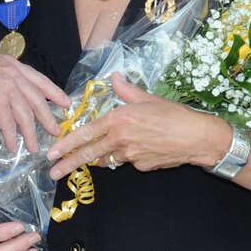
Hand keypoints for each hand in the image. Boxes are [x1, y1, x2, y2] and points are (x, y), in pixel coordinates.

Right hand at [0, 54, 69, 153]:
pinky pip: (9, 125)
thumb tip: (13, 96)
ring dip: (31, 134)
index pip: (40, 79)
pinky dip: (12, 137)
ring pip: (26, 115)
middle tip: (56, 131)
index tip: (65, 103)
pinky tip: (14, 147)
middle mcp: (13, 75)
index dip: (54, 92)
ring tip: (35, 148)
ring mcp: (7, 88)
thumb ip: (4, 78)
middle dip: (48, 118)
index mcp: (12, 65)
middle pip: (37, 100)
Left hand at [46, 75, 227, 178]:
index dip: (67, 143)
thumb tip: (115, 78)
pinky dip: (129, 156)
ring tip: (95, 157)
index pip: (86, 133)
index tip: (52, 152)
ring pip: (109, 158)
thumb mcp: (149, 98)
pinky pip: (129, 161)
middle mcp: (121, 139)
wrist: (198, 137)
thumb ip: (127, 91)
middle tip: (53, 172)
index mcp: (119, 119)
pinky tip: (143, 147)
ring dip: (102, 157)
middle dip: (68, 164)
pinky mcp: (141, 166)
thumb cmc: (175, 115)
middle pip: (89, 154)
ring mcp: (131, 156)